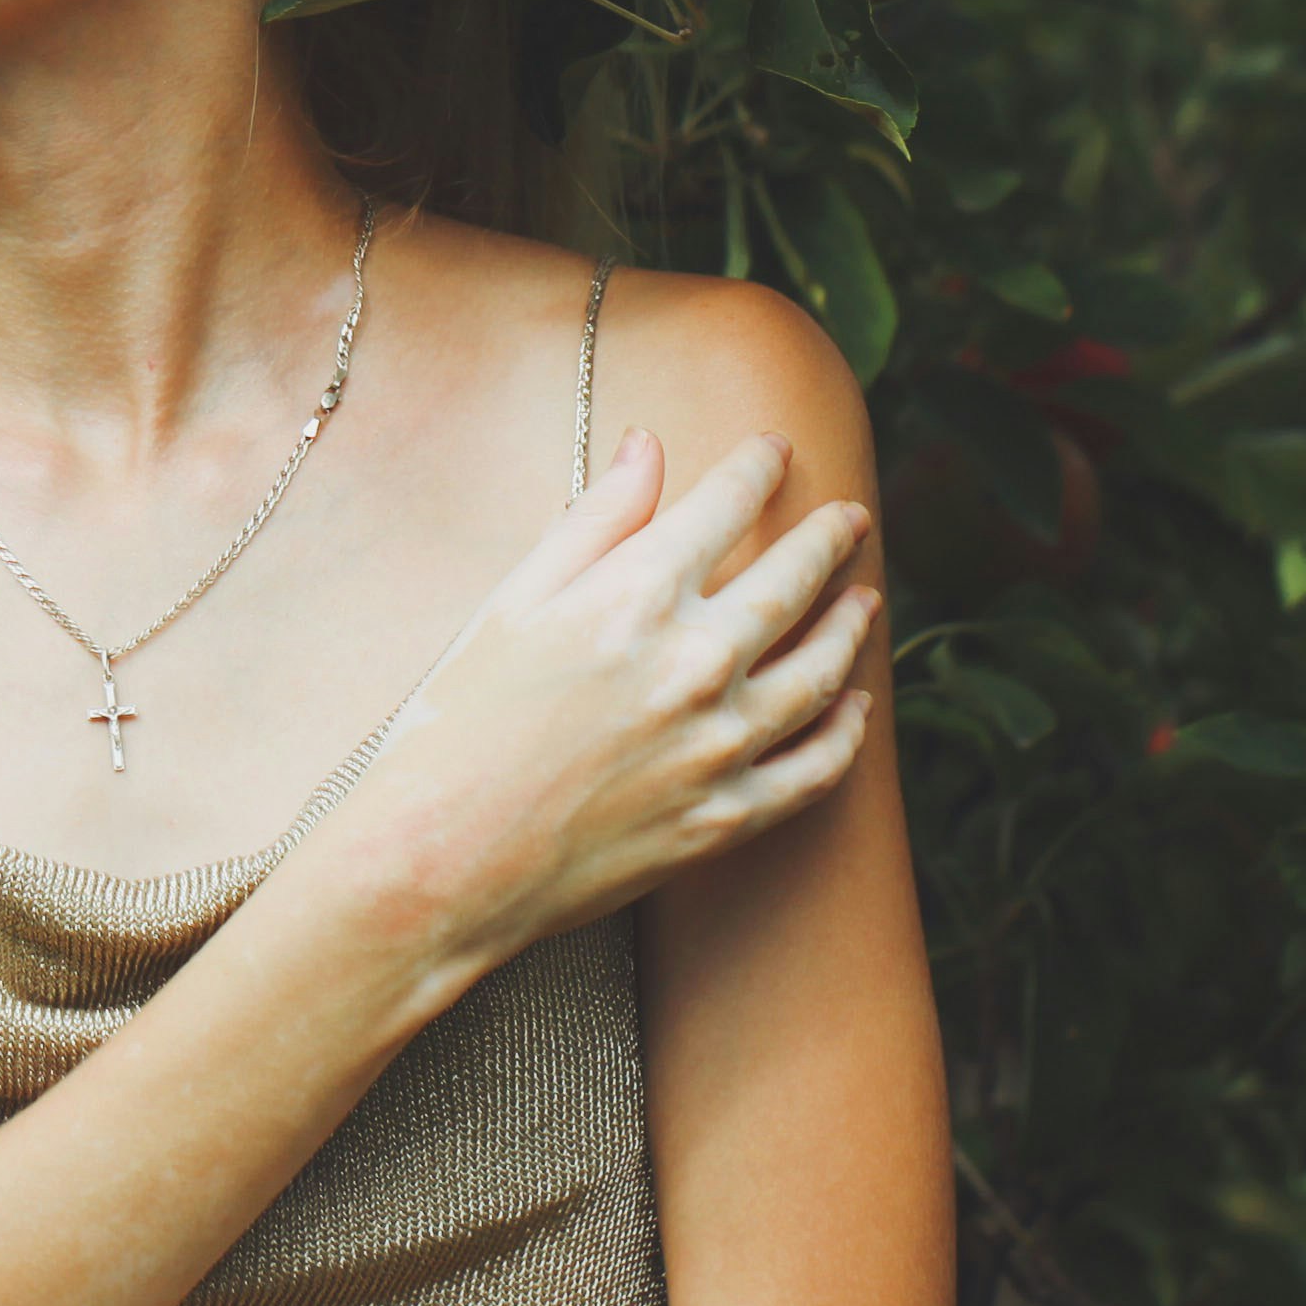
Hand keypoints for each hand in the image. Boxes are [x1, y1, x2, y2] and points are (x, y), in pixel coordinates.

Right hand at [314, 425, 878, 992]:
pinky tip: (854, 708)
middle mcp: (696, 662)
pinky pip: (815, 770)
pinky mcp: (727, 818)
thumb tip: (648, 445)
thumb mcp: (512, 602)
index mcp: (637, 594)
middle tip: (851, 519)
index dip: (758, 466)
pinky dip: (845, 734)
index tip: (775, 450)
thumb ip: (594, 519)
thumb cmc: (458, 724)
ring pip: (822, 672)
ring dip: (851, 628)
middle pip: (793, 581)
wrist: (441, 860)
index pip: (727, 503)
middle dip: (829, 539)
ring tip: (864, 603)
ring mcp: (719, 745)